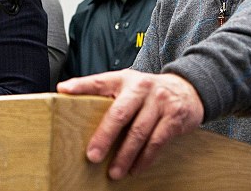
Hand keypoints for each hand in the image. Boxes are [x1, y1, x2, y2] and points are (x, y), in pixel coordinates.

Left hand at [57, 69, 203, 179]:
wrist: (188, 88)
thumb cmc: (148, 92)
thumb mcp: (127, 86)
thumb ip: (106, 95)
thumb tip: (71, 103)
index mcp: (123, 79)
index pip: (98, 81)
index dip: (80, 85)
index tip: (63, 91)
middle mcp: (140, 87)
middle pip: (119, 113)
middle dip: (104, 136)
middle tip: (92, 156)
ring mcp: (158, 101)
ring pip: (138, 132)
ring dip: (125, 156)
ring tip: (113, 172)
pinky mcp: (174, 116)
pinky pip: (156, 142)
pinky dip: (144, 158)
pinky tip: (136, 168)